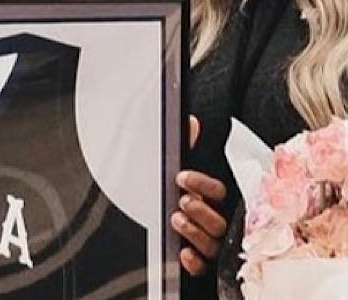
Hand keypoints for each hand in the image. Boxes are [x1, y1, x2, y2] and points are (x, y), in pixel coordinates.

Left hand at [175, 116, 228, 276]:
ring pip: (212, 244)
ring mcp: (213, 245)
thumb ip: (187, 148)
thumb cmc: (184, 193)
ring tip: (176, 219)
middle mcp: (219, 222)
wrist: (168, 223)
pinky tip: (183, 253)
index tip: (182, 177)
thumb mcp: (183, 171)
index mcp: (218, 199)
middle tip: (183, 201)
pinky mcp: (203, 264)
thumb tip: (189, 121)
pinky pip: (203, 267)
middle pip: (220, 222)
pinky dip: (193, 261)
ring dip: (195, 232)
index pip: (219, 191)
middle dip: (201, 211)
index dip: (202, 184)